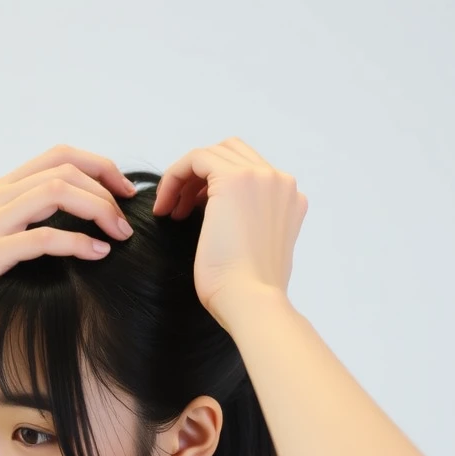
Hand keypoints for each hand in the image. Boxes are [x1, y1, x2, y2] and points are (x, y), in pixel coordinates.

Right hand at [0, 144, 135, 350]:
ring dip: (97, 210)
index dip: (101, 166)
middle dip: (105, 191)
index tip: (125, 193)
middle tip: (126, 223)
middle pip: (63, 170)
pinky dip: (78, 242)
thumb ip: (37, 221)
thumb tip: (92, 214)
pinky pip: (44, 238)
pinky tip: (98, 254)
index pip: (59, 155)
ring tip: (119, 235)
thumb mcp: (8, 242)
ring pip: (56, 192)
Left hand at [152, 137, 307, 332]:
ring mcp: (261, 176)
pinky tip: (165, 206)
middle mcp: (280, 182)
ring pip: (213, 154)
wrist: (250, 301)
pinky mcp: (235, 179)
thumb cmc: (246, 291)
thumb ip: (251, 227)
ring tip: (170, 210)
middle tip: (178, 208)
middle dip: (199, 178)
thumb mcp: (255, 252)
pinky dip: (174, 176)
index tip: (192, 212)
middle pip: (231, 155)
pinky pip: (196, 158)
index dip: (213, 187)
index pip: (248, 173)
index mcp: (289, 199)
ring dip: (185, 178)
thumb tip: (227, 224)